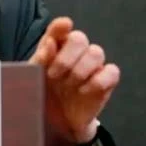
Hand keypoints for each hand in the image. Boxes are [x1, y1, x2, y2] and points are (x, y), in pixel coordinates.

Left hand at [29, 17, 119, 142]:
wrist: (55, 119)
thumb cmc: (43, 90)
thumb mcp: (33, 76)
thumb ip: (40, 59)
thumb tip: (51, 43)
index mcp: (54, 45)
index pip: (59, 28)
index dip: (61, 26)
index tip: (64, 26)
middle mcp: (74, 51)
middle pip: (79, 38)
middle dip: (66, 57)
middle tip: (54, 75)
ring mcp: (92, 64)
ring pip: (96, 52)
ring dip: (81, 69)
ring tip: (69, 85)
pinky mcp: (106, 81)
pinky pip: (112, 71)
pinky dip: (98, 81)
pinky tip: (84, 91)